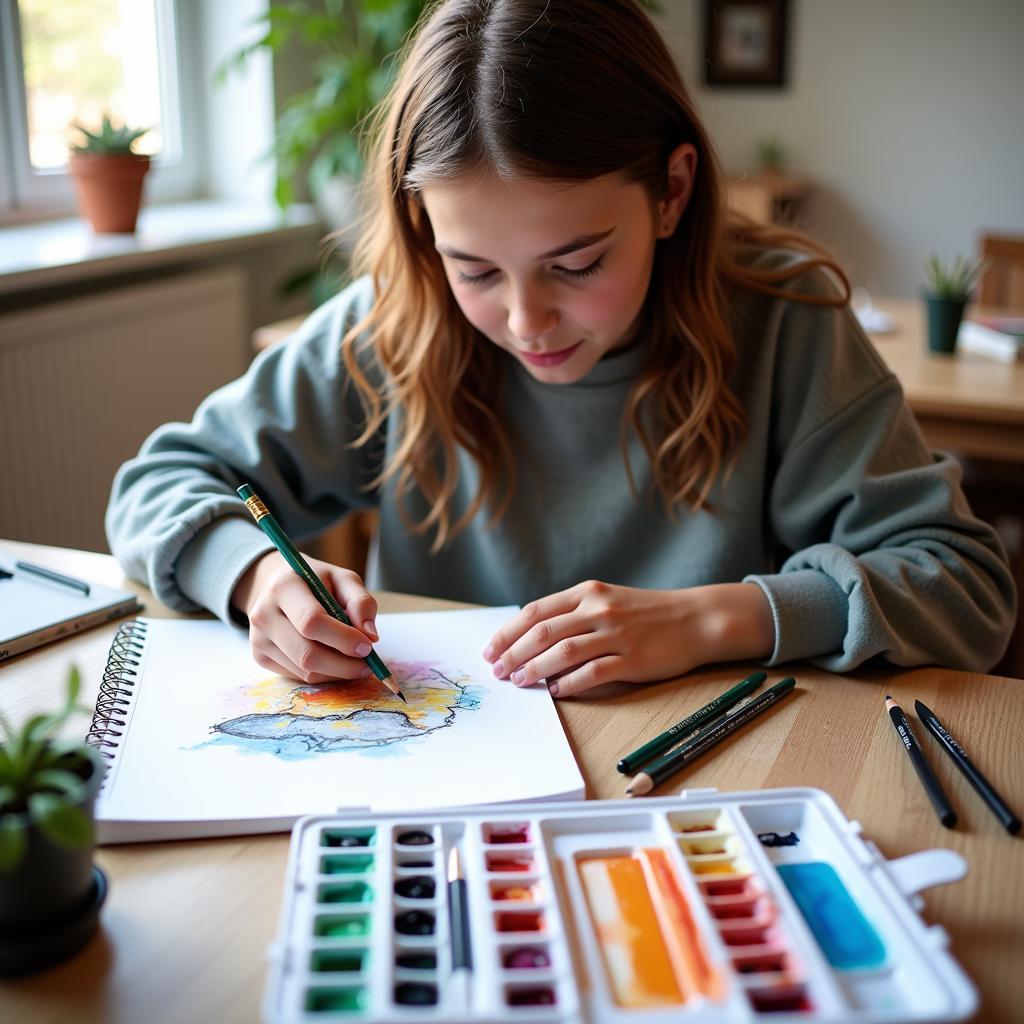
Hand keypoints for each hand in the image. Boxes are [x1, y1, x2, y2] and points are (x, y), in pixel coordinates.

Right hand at [231, 551, 379, 683]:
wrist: (279, 586)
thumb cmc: (317, 582)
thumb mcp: (343, 580)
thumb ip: (361, 602)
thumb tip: (370, 636)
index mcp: (283, 587)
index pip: (312, 621)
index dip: (343, 638)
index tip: (368, 646)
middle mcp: (264, 615)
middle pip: (307, 654)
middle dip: (344, 665)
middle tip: (368, 663)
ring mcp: (258, 639)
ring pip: (305, 671)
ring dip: (337, 672)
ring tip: (354, 661)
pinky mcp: (260, 657)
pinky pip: (298, 676)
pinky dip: (323, 674)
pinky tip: (334, 660)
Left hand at [483, 580, 773, 697]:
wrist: (696, 619)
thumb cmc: (647, 613)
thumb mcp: (607, 599)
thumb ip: (573, 613)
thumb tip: (531, 638)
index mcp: (588, 592)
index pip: (535, 612)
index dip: (508, 632)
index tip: (491, 650)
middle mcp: (598, 609)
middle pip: (542, 632)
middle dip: (513, 654)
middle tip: (498, 671)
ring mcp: (616, 634)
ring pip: (562, 652)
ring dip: (535, 669)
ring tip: (520, 682)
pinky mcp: (632, 658)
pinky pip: (592, 673)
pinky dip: (569, 683)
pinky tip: (555, 691)